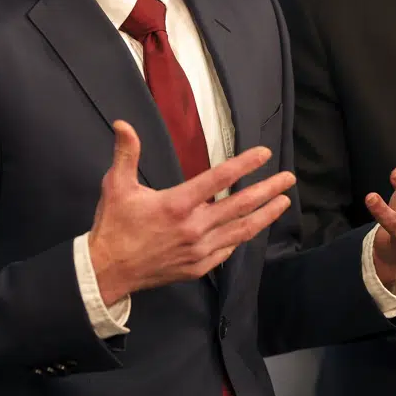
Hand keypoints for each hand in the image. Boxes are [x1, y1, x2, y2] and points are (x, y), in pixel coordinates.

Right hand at [88, 121, 295, 304]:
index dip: (245, 164)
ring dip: (265, 214)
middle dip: (268, 189)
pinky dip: (242, 237)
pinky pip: (227, 251)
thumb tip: (123, 123)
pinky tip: (254, 227)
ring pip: (241, 230)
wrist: (106, 272)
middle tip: (289, 178)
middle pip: (240, 205)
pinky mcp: (198, 267)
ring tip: (283, 202)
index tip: (264, 154)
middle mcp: (194, 228)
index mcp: (177, 204)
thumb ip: (126, 153)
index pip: (219, 179)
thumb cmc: (114, 226)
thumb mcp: (116, 186)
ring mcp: (199, 250)